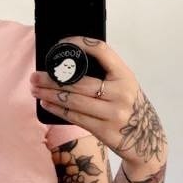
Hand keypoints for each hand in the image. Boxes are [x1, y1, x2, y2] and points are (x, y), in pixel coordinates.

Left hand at [29, 34, 167, 165]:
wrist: (147, 139)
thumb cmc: (130, 107)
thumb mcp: (125, 85)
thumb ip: (106, 74)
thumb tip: (68, 63)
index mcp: (125, 75)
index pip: (102, 51)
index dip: (79, 43)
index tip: (61, 43)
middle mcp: (120, 93)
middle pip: (79, 82)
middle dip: (52, 79)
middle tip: (35, 76)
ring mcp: (113, 113)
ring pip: (73, 101)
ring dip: (50, 94)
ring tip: (36, 90)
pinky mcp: (104, 130)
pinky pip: (75, 117)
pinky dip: (57, 109)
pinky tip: (46, 104)